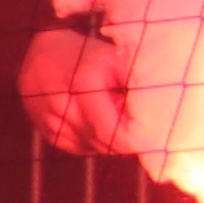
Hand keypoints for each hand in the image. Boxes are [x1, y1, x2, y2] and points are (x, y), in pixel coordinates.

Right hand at [19, 23, 137, 159]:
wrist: (43, 54)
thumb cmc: (89, 56)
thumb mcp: (116, 60)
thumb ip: (136, 86)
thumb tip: (160, 116)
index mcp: (83, 85)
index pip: (112, 133)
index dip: (133, 140)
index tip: (147, 135)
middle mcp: (62, 105)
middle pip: (102, 143)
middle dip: (121, 138)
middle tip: (133, 124)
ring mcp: (50, 120)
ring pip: (90, 147)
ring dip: (105, 140)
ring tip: (111, 116)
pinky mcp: (45, 131)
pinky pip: (76, 148)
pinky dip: (90, 140)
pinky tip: (94, 121)